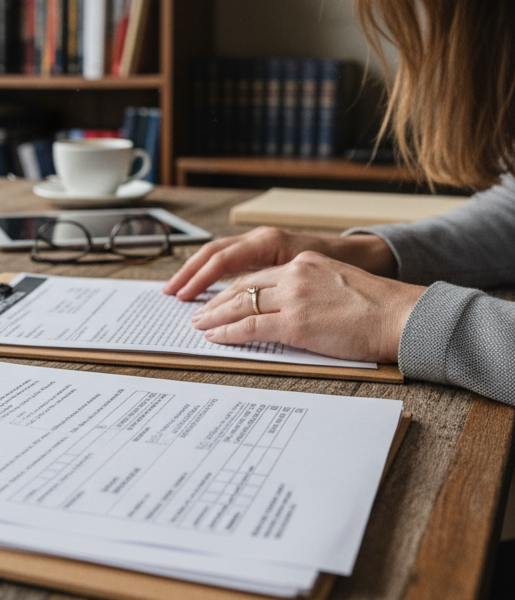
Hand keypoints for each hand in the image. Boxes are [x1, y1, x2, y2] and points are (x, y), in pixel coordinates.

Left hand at [188, 250, 424, 363]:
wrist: (400, 315)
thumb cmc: (378, 307)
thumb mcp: (338, 282)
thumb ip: (311, 288)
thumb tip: (292, 307)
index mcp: (304, 262)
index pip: (257, 276)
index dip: (233, 289)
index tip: (218, 297)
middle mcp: (294, 274)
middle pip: (242, 287)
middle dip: (216, 301)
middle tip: (198, 311)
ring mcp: (293, 298)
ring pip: (240, 305)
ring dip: (215, 317)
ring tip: (199, 325)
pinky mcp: (295, 322)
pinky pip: (250, 327)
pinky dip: (228, 333)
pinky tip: (216, 337)